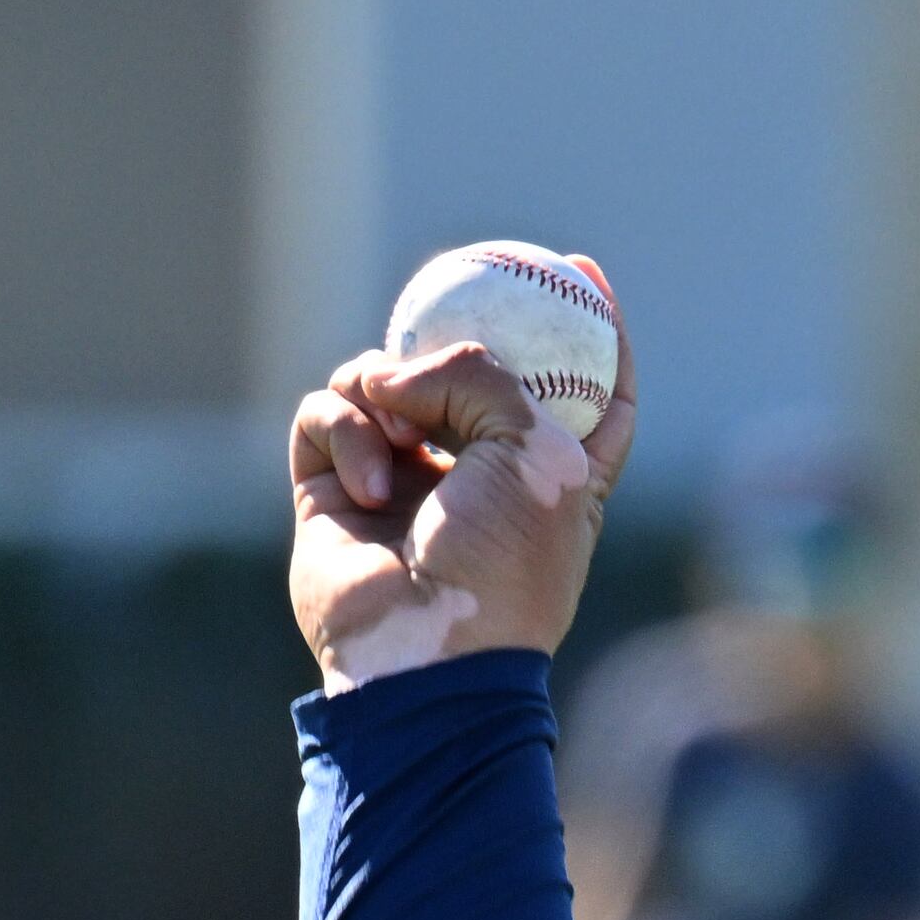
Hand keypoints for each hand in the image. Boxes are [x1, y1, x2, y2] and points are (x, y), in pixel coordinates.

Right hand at [287, 258, 637, 689]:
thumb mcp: (536, 452)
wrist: (423, 648)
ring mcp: (402, 474)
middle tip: (444, 324)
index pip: (586, 387)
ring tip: (401, 437)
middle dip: (452, 348)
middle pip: (465, 368)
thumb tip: (404, 369)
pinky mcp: (331, 485)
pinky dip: (345, 432)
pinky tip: (370, 487)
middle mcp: (478, 469)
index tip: (584, 271)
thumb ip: (487, 376)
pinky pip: (326, 413)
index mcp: (555, 471)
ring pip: (380, 377)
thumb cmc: (503, 561)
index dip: (594, 328)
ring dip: (387, 389)